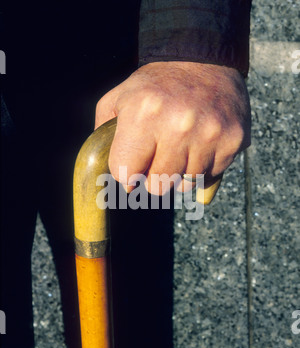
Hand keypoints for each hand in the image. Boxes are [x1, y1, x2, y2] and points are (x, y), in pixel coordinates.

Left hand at [95, 61, 250, 194]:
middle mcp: (178, 126)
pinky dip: (202, 168)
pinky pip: (209, 176)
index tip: (133, 165)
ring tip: (180, 146)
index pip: (125, 174)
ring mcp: (209, 135)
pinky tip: (199, 146)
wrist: (202, 59)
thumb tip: (110, 179)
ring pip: (185, 185)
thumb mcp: (118, 99)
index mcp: (143, 115)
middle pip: (157, 186)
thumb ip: (103, 136)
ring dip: (179, 172)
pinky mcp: (232, 140)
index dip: (127, 172)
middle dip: (153, 175)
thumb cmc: (156, 85)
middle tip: (158, 155)